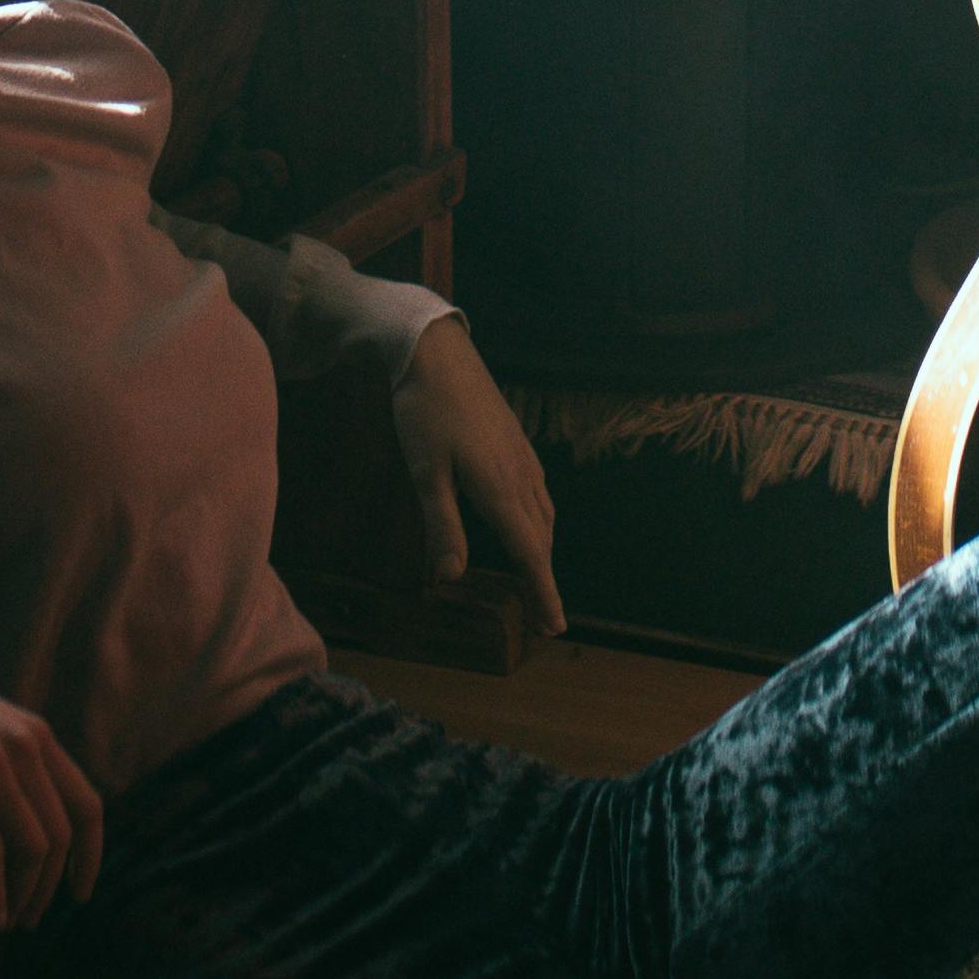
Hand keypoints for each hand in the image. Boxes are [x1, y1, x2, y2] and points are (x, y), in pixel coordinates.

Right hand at [0, 606, 104, 938]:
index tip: (80, 894)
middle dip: (50, 888)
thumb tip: (27, 838)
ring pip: (31, 849)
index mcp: (36, 735)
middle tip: (32, 919)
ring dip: (24, 896)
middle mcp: (24, 746)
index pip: (87, 806)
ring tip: (9, 920)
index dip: (90, 857)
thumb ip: (12, 771)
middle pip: (61, 837)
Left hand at [390, 314, 563, 637]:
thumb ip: (441, 526)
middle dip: (543, 580)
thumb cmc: (425, 411)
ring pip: (543, 516)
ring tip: (536, 579)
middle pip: (541, 540)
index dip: (542, 592)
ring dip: (542, 551)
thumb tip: (449, 579)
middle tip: (542, 619)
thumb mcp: (425, 473)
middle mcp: (521, 476)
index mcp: (500, 489)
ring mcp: (523, 457)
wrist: (438, 352)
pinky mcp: (518, 442)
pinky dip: (538, 522)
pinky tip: (527, 522)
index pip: (529, 553)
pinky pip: (539, 493)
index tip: (553, 626)